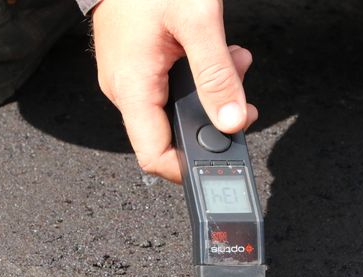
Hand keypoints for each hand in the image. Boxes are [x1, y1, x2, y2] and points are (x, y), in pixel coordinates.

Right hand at [92, 0, 257, 182]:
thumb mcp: (196, 20)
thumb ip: (217, 75)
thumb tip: (231, 121)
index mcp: (132, 86)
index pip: (153, 156)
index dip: (186, 168)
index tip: (219, 160)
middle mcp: (124, 89)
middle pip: (171, 134)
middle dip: (213, 119)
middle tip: (238, 94)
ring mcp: (129, 79)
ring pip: (176, 109)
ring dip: (212, 93)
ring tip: (231, 61)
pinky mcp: (138, 67)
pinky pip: (170, 88)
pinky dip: (199, 77)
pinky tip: (216, 54)